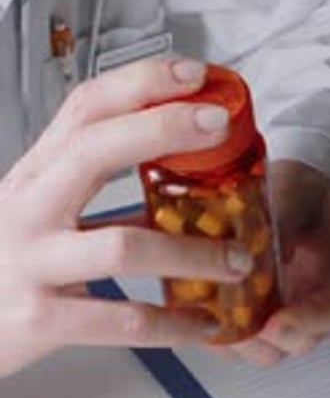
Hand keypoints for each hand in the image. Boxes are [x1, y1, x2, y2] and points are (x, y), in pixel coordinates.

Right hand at [0, 57, 253, 377]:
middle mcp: (29, 210)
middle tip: (220, 126)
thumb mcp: (38, 218)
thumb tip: (177, 193)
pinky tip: (201, 323)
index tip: (192, 74)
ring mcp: (32, 263)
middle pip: (95, 149)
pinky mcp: (40, 319)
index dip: (140, 83)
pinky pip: (122, 320)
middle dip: (163, 128)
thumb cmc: (1, 268)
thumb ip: (94, 201)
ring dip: (193, 253)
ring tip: (238, 262)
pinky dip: (172, 324)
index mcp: (34, 177)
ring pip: (124, 246)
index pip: (83, 109)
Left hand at [219, 159, 329, 365]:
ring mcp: (303, 318)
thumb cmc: (297, 190)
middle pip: (307, 338)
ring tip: (216, 313)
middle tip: (233, 316)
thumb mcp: (294, 187)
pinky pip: (250, 348)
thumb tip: (261, 254)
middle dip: (269, 333)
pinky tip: (209, 315)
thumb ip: (283, 215)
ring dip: (244, 338)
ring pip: (276, 350)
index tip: (274, 322)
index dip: (309, 320)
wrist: (287, 199)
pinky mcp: (275, 327)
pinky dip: (229, 338)